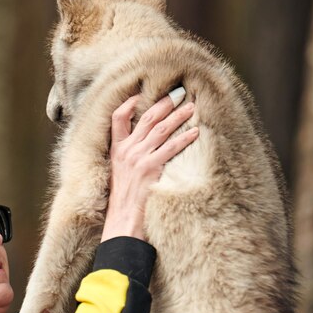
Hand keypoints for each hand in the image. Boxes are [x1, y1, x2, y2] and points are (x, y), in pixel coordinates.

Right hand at [100, 93, 198, 241]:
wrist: (122, 220)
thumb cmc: (123, 200)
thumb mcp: (118, 173)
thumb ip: (128, 156)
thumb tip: (144, 142)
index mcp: (116, 150)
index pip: (118, 117)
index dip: (129, 102)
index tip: (142, 93)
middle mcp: (126, 150)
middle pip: (147, 118)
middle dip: (164, 103)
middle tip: (178, 92)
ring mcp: (138, 158)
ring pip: (161, 129)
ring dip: (178, 115)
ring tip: (191, 106)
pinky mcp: (150, 168)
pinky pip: (171, 148)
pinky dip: (185, 138)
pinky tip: (196, 132)